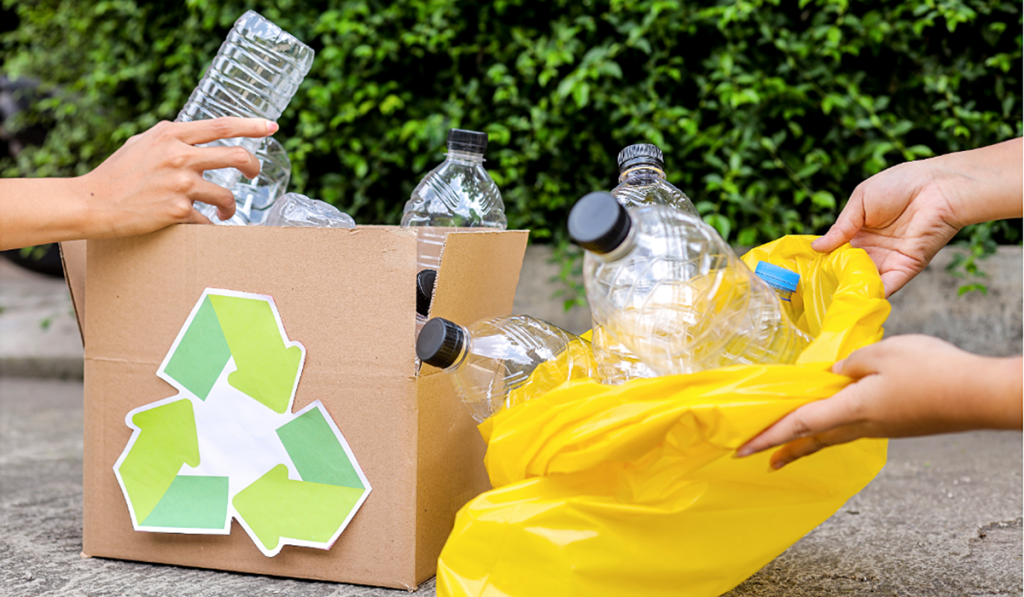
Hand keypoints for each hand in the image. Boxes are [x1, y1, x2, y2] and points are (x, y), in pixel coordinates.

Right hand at [81, 117, 277, 236]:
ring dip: (230, 207)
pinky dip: (208, 224)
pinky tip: (202, 226)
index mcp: (171, 135)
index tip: (272, 126)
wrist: (93, 203)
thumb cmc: (116, 174)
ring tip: (225, 212)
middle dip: (252, 167)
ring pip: (226, 195)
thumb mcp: (141, 143)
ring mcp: (180, 183)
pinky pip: (207, 220)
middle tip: (254, 175)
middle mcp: (179, 156)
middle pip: (236, 156)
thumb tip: (192, 134)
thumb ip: (169, 138)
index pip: (222, 125)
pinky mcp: (178, 210)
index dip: (252, 125)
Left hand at [735, 335, 1022, 468]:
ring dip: (806, 442)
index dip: (767, 436)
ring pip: (833, 436)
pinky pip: (854, 430)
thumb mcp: (882, 353)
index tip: (742, 449)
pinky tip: (836, 422)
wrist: (978, 395)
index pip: (798, 424)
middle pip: (812, 439)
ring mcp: (880, 427)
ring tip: (790, 447)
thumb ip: (851, 362)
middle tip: (760, 459)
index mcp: (850, 408)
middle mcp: (861, 425)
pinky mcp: (895, 424)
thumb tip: (836, 371)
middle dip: (783, 449)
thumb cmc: (930, 371)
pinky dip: (833, 430)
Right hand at [812, 139, 1022, 296]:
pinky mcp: (906, 268)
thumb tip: (816, 247)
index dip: (824, 261)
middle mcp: (873, 249)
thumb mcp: (860, 202)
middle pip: (849, 270)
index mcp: (860, 232)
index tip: (806, 271)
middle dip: (835, 279)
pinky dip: (872, 295)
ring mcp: (889, 260)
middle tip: (814, 290)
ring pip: (865, 281)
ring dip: (851, 289)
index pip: (837, 252)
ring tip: (830, 298)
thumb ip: (841, 227)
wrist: (938, 187)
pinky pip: (887, 286)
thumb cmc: (900, 185)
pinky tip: (855, 299)